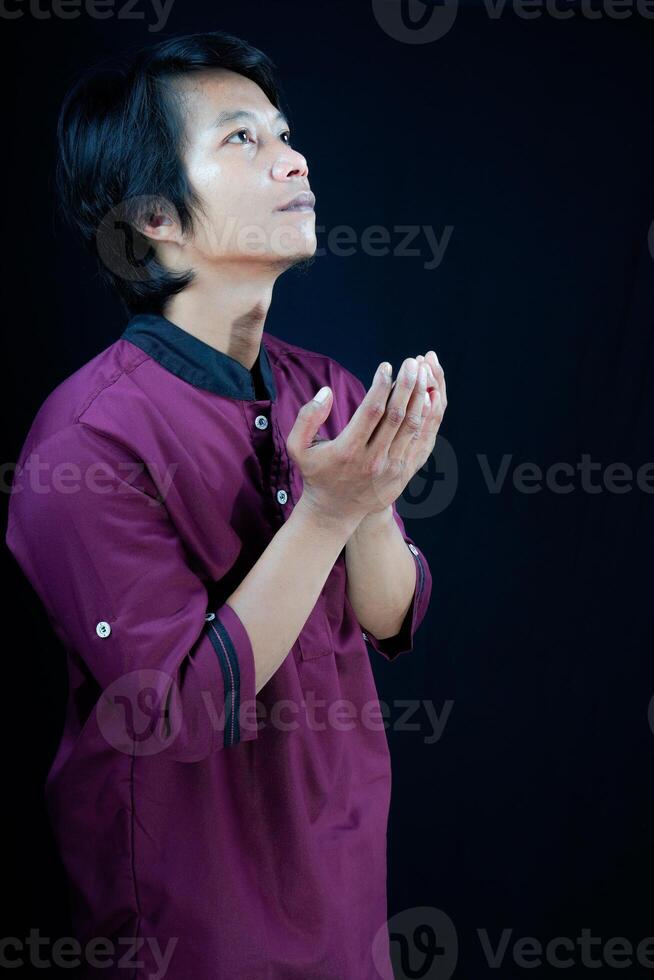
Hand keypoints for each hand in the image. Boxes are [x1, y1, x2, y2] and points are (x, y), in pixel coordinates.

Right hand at [286, 352, 446, 525]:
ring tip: (424, 373)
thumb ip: (306, 417)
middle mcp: (373, 460)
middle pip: (397, 416)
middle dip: (407, 385)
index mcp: (348, 451)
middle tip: (412, 363)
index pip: (371, 411)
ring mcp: (392, 469)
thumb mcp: (298, 448)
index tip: (386, 365)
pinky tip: (430, 397)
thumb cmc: (316, 474)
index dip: (381, 386)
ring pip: (413, 427)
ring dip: (420, 397)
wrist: (334, 513)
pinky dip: (428, 418)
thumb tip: (326, 391)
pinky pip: (422, 442)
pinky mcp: (404, 474)